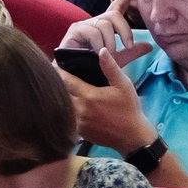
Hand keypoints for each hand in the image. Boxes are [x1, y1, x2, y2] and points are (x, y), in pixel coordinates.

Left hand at [58, 31, 157, 151]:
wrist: (132, 137)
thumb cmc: (129, 110)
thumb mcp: (124, 85)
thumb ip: (111, 67)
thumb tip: (102, 51)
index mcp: (89, 96)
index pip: (64, 79)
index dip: (58, 70)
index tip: (56, 64)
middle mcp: (80, 109)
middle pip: (59, 92)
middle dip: (57, 83)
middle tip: (56, 75)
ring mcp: (77, 122)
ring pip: (61, 106)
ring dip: (60, 97)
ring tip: (60, 89)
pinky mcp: (78, 132)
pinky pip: (66, 118)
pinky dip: (66, 110)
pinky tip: (70, 105)